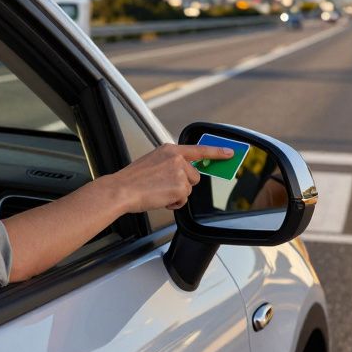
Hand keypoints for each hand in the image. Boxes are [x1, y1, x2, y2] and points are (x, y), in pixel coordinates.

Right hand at [107, 143, 234, 212]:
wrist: (121, 190)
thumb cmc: (132, 180)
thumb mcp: (152, 162)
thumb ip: (170, 164)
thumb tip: (183, 174)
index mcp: (169, 149)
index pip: (199, 149)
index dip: (217, 151)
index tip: (230, 152)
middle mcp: (177, 158)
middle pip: (194, 176)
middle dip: (183, 184)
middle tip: (163, 187)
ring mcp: (179, 172)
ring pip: (189, 189)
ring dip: (177, 194)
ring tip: (158, 192)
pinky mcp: (180, 186)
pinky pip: (184, 200)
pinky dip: (174, 203)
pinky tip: (160, 198)